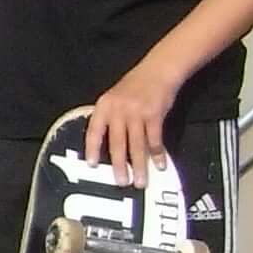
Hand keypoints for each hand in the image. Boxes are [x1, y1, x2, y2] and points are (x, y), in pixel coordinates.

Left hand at [83, 66, 180, 182]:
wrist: (158, 70)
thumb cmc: (135, 86)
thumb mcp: (114, 97)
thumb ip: (109, 118)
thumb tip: (103, 144)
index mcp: (104, 106)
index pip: (94, 130)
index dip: (92, 149)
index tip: (92, 165)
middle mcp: (118, 110)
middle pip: (117, 142)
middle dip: (119, 165)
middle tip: (121, 182)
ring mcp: (137, 112)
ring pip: (137, 145)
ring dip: (140, 165)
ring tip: (140, 181)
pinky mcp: (154, 115)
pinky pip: (155, 140)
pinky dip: (158, 154)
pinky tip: (160, 165)